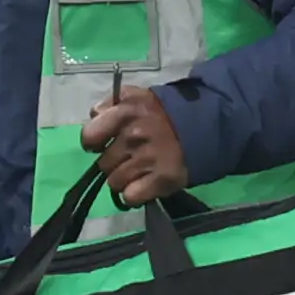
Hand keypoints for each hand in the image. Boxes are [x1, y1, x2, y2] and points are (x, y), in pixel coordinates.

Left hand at [81, 88, 189, 207]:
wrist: (205, 126)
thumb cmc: (164, 113)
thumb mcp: (138, 97)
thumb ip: (112, 104)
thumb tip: (94, 116)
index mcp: (125, 113)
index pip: (90, 136)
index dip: (94, 143)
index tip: (103, 145)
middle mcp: (133, 137)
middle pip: (103, 164)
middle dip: (113, 163)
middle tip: (129, 159)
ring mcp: (146, 160)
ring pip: (115, 183)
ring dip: (124, 180)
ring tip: (139, 172)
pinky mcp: (161, 180)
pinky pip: (131, 196)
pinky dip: (134, 194)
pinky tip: (145, 185)